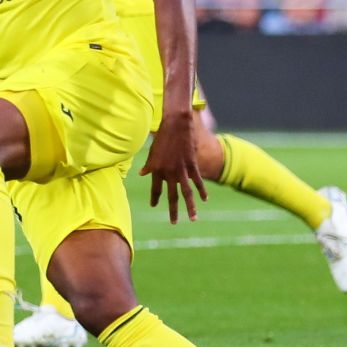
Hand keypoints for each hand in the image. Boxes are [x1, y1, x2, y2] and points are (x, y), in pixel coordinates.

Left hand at [142, 108, 207, 223]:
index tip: (154, 206)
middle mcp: (168, 173)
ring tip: (193, 218)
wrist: (176, 124)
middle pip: (172, 196)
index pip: (156, 189)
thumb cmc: (162, 135)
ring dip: (190, 207)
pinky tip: (205, 200)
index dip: (155, 198)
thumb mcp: (152, 151)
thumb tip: (141, 174)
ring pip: (186, 193)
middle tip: (174, 222)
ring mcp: (181, 169)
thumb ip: (149, 165)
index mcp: (157, 170)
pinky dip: (202, 191)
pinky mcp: (192, 164)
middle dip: (173, 210)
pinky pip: (197, 181)